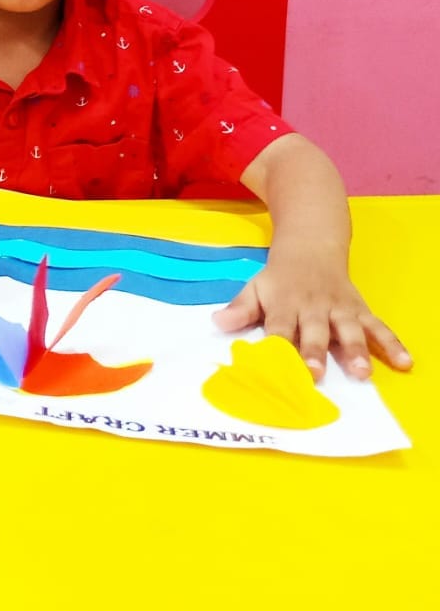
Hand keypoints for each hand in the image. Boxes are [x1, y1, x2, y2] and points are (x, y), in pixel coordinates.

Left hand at [214, 247, 411, 379]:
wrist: (311, 246)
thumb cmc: (280, 277)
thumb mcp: (255, 286)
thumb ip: (240, 308)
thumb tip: (217, 322)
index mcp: (284, 302)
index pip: (280, 327)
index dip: (278, 346)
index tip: (276, 366)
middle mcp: (313, 306)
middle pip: (314, 331)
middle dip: (315, 352)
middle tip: (317, 374)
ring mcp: (340, 308)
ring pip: (349, 329)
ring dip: (355, 350)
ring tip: (361, 373)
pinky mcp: (360, 309)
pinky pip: (378, 327)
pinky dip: (392, 344)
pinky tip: (404, 362)